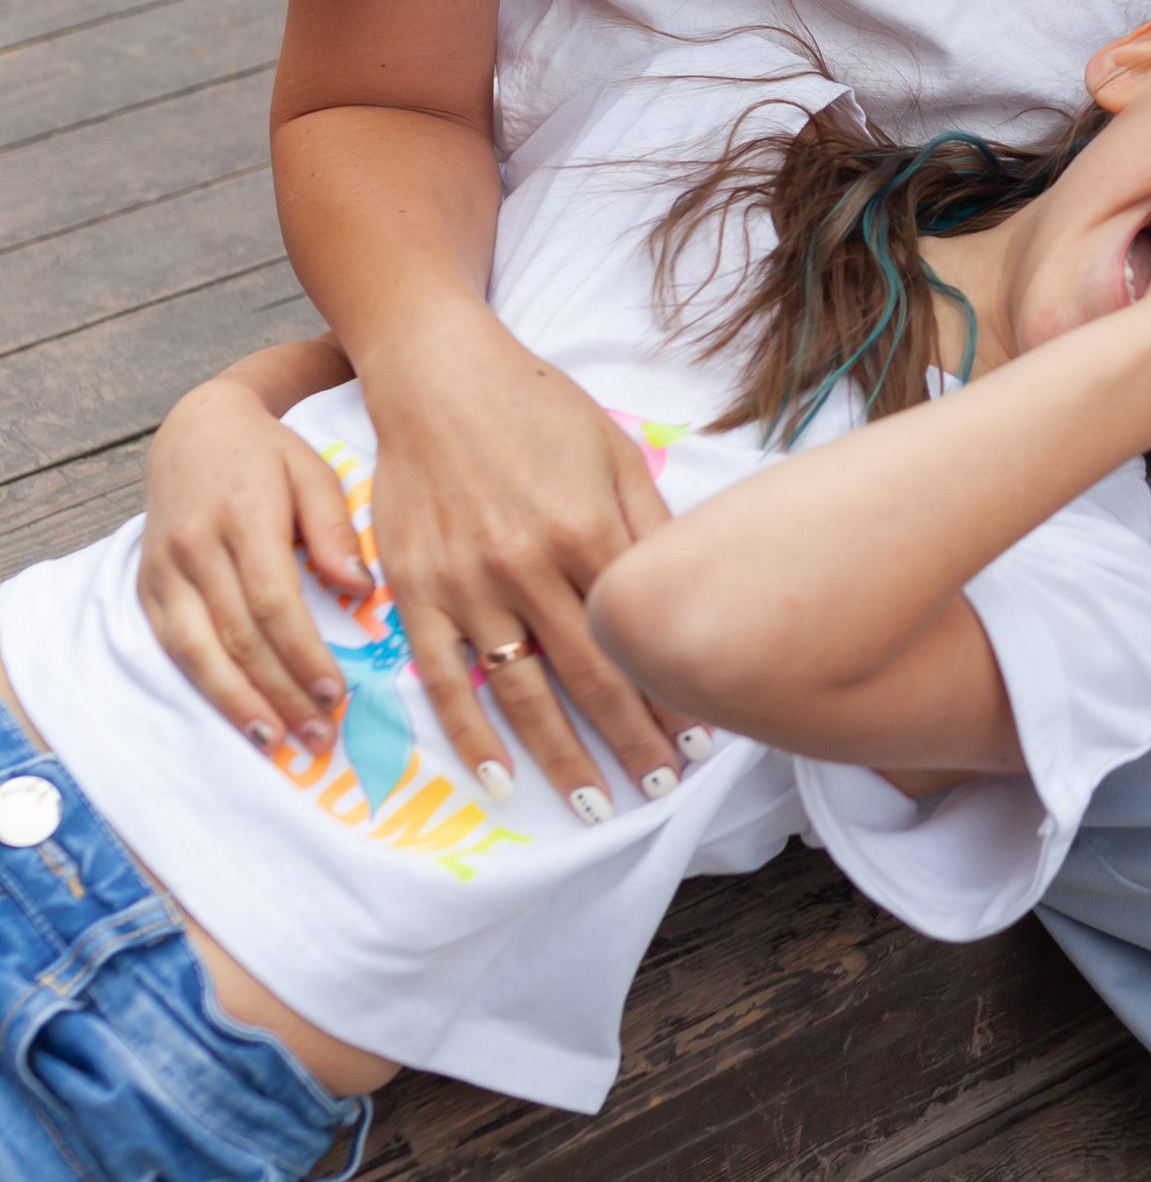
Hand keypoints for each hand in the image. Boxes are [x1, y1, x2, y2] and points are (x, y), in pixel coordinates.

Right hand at [141, 374, 370, 755]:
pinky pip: (173, 645)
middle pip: (238, 635)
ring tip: (277, 741)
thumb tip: (358, 588)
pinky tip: (237, 713)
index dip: (302, 654)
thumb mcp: (313, 471)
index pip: (273, 601)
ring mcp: (165, 568)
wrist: (196, 430)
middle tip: (319, 736)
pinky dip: (204, 684)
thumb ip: (334, 528)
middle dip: (280, 692)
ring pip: (197, 650)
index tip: (335, 693)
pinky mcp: (148, 584)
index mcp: (243, 516)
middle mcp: (195, 546)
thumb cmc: (269, 455)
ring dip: (237, 702)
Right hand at [358, 307, 686, 813]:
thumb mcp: (614, 453)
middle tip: (660, 789)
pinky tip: (498, 778)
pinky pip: (444, 679)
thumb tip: (692, 596)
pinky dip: (469, 735)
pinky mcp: (416, 589)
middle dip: (630, 741)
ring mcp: (466, 582)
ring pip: (520, 692)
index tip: (703, 738)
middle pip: (589, 676)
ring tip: (594, 805)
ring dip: (560, 756)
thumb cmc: (537, 409)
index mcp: (587, 529)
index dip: (673, 691)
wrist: (436, 375)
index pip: (640, 635)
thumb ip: (650, 527)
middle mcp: (527, 563)